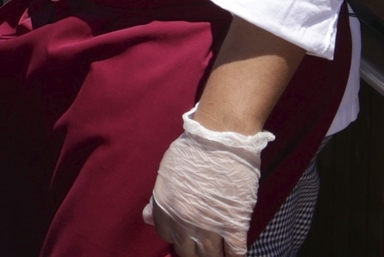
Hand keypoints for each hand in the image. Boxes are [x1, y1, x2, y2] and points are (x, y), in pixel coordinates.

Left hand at [143, 111, 269, 256]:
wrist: (220, 138)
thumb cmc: (192, 149)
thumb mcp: (167, 171)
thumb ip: (158, 198)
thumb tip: (147, 217)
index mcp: (165, 205)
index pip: (164, 234)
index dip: (174, 234)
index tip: (182, 233)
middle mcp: (185, 220)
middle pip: (187, 251)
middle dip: (192, 250)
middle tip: (199, 246)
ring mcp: (211, 224)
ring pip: (210, 255)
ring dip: (213, 255)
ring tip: (216, 251)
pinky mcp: (236, 224)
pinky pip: (235, 252)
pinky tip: (234, 255)